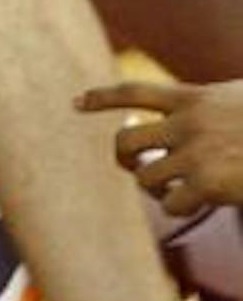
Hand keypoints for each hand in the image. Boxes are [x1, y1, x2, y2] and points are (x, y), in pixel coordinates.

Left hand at [79, 76, 242, 216]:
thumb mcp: (236, 97)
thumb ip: (209, 104)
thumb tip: (198, 109)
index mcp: (193, 97)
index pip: (134, 92)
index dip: (102, 98)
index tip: (75, 103)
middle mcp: (187, 122)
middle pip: (126, 139)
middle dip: (122, 157)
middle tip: (134, 167)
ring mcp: (195, 152)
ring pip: (145, 177)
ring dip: (156, 189)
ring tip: (178, 191)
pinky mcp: (208, 183)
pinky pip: (172, 205)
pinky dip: (179, 208)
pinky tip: (197, 204)